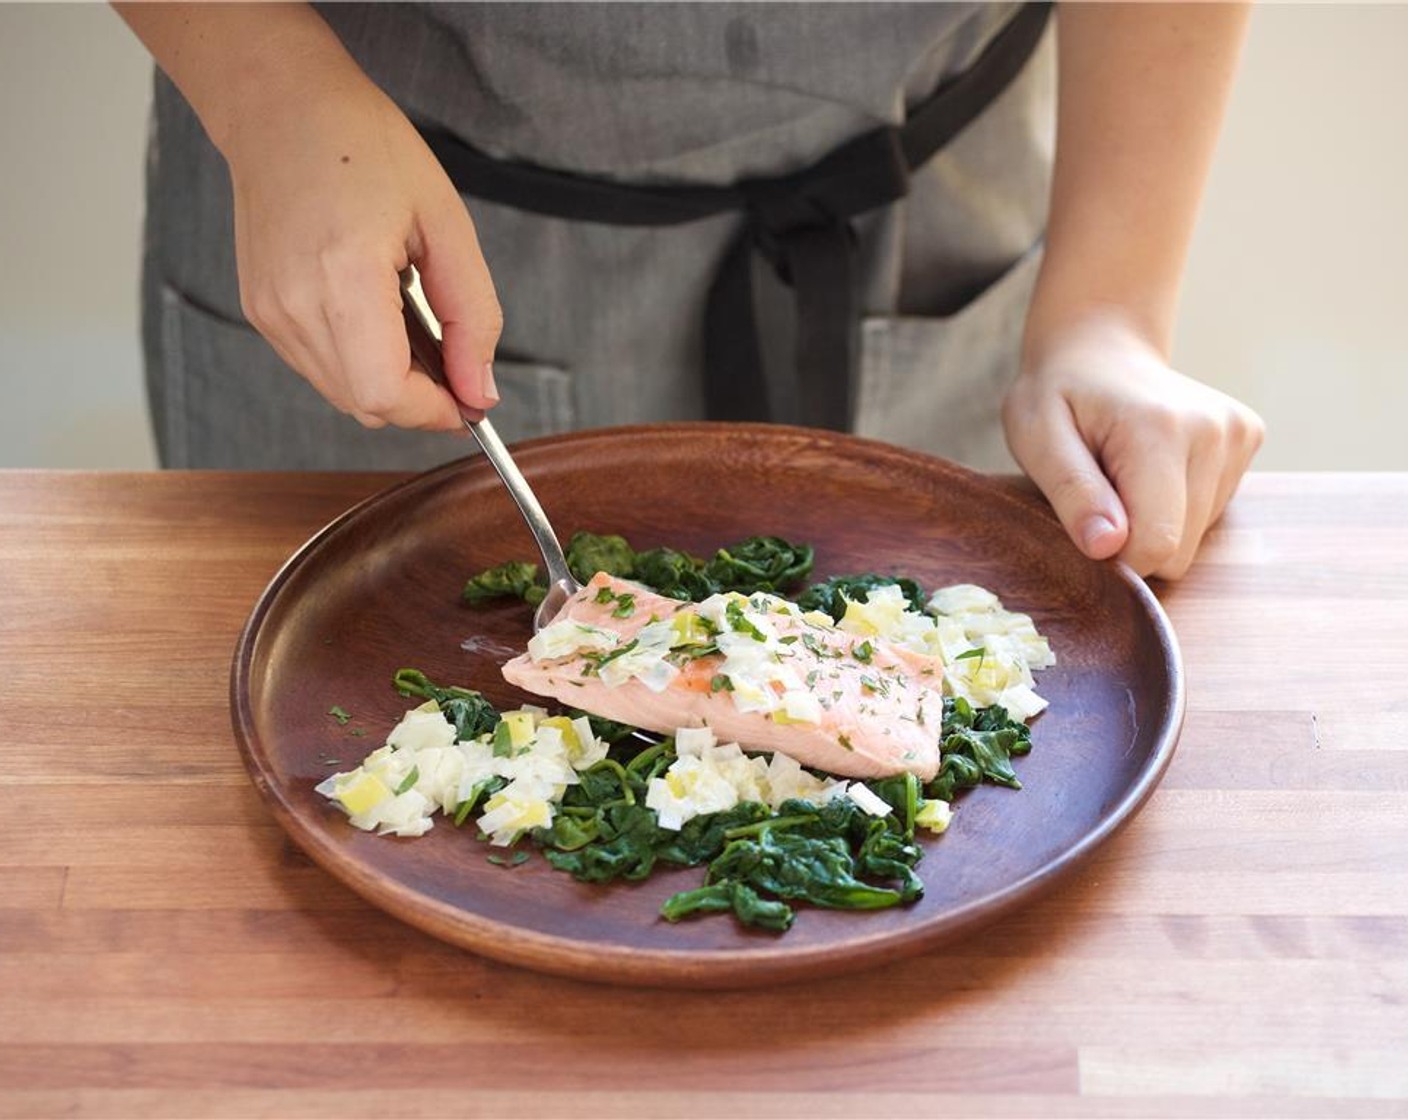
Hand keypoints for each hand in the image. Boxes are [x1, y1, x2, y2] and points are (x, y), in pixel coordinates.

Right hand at [223, 68, 501, 429]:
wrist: (280, 107)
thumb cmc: (363, 147)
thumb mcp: (446, 224)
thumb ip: (473, 316)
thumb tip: (481, 391)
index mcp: (343, 277)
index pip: (385, 394)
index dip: (435, 411)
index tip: (470, 399)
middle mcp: (293, 305)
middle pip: (365, 406)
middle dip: (420, 401)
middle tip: (452, 358)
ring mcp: (269, 314)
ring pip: (343, 396)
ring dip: (390, 384)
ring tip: (411, 322)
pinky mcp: (260, 312)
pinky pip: (320, 368)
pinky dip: (360, 363)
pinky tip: (377, 315)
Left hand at [1001, 312, 1263, 578]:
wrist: (1099, 347)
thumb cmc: (1057, 393)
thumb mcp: (1036, 437)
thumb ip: (1072, 492)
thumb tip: (1107, 547)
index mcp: (1160, 430)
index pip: (1157, 543)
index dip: (1116, 557)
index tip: (1086, 527)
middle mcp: (1214, 431)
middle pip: (1181, 550)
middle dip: (1135, 538)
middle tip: (1101, 490)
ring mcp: (1238, 434)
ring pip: (1198, 537)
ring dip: (1155, 519)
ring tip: (1124, 472)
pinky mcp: (1247, 439)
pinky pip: (1211, 513)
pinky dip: (1177, 503)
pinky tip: (1151, 465)